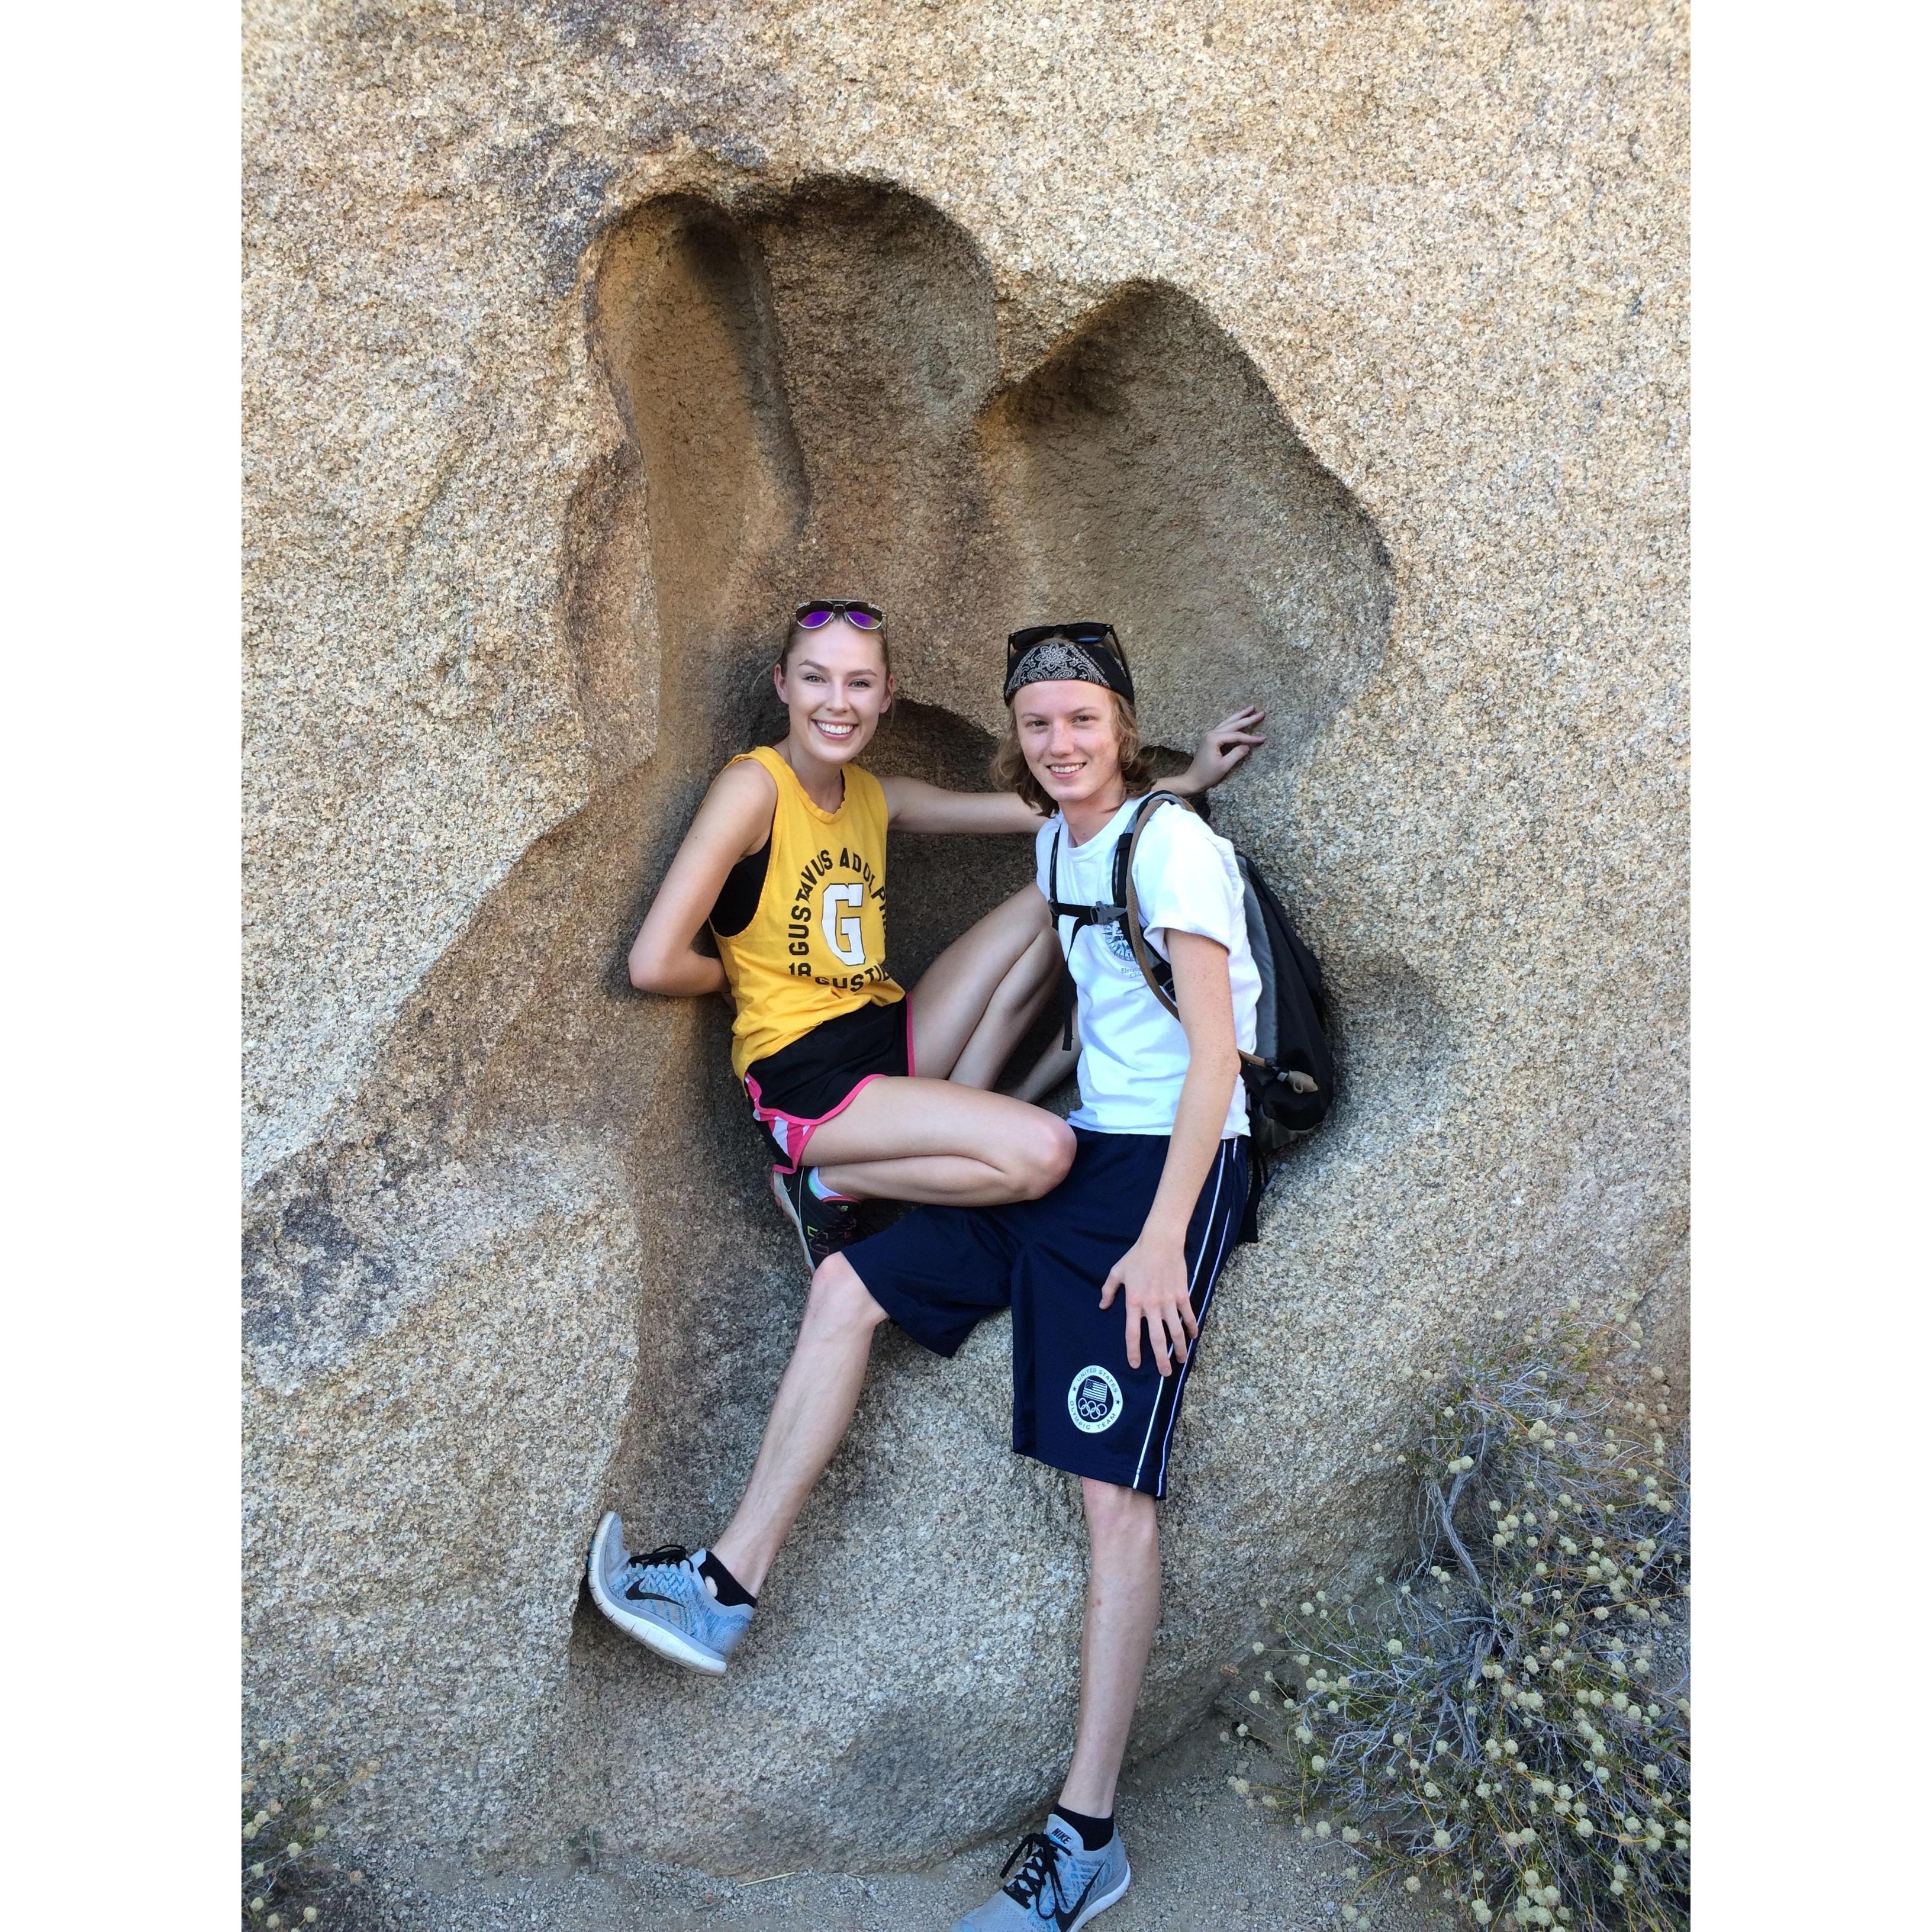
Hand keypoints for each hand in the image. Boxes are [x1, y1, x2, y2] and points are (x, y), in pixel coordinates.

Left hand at [1099, 1232, 1198, 1375]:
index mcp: (1134, 1302)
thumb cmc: (1137, 1256)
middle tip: (1165, 1373)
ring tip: (1181, 1360)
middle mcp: (1152, 1306)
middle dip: (1161, 1358)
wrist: (1160, 1242)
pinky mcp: (1182, 1295)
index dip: (1134, 1351)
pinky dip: (1191, 1327)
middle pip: (1157, 1339)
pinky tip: (1193, 1337)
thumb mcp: (1117, 1272)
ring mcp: (1168, 1301)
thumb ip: (1108, 1290)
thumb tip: (1103, 1306)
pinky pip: (1188, 1315)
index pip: (1132, 1333)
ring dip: (1179, 1348)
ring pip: (1176, 1331)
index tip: (1136, 1365)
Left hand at [1178, 706, 1266, 792]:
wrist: (1193, 779)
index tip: (1262, 739)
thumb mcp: (1224, 766)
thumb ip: (1237, 754)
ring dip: (1240, 715)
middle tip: (1261, 713)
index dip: (1250, 738)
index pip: (1236, 735)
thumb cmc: (1207, 775)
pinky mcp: (1210, 739)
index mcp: (1214, 739)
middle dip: (1248, 718)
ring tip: (1251, 708)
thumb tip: (1248, 746)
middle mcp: (1211, 733)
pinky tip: (1238, 718)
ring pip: (1228, 722)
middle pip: (1233, 724)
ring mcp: (1209, 735)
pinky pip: (1223, 727)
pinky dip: (1233, 722)